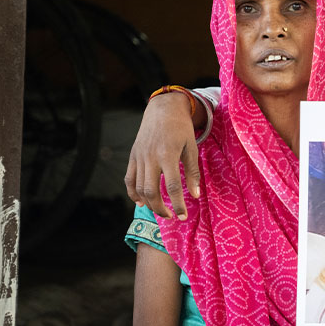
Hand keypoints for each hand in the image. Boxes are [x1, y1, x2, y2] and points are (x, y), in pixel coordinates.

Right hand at [124, 91, 200, 218]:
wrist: (163, 108)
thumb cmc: (181, 128)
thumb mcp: (192, 147)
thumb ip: (193, 172)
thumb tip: (195, 195)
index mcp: (168, 155)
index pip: (172, 187)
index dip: (178, 205)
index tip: (183, 217)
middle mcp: (151, 157)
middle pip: (151, 191)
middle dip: (160, 208)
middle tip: (170, 216)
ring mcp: (139, 157)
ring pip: (138, 187)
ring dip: (148, 203)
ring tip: (160, 210)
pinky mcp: (133, 156)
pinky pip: (129, 178)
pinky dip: (133, 193)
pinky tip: (141, 202)